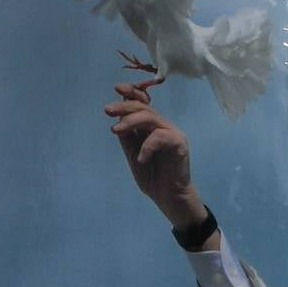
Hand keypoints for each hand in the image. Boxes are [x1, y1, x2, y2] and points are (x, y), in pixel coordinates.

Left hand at [104, 83, 205, 228]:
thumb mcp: (133, 154)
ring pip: (152, 117)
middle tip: (107, 110)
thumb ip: (127, 137)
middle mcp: (163, 126)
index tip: (117, 88)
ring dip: (131, 121)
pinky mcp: (180, 144)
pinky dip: (147, 146)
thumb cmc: (152, 176)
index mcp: (151, 127)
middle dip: (124, 106)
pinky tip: (141, 159)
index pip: (143, 103)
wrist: (169, 198)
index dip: (131, 93)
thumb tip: (117, 117)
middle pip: (144, 107)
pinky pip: (161, 137)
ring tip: (115, 130)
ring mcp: (173, 134)